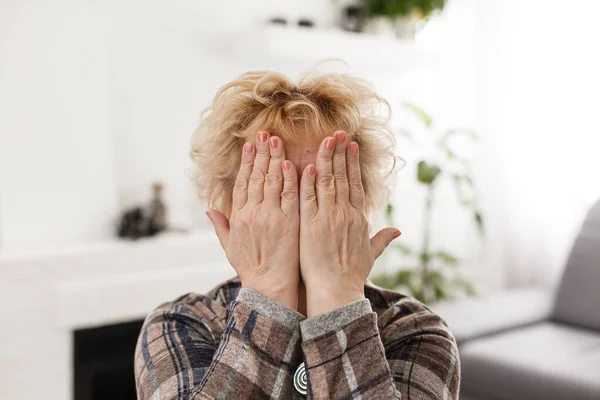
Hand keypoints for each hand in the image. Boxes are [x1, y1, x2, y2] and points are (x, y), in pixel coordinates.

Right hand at [207, 131, 299, 309]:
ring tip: (277, 140)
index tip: (250, 145)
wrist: (268, 287)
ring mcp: (272, 216)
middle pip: (257, 176)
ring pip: (273, 181)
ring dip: (275, 158)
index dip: (246, 162)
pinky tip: (291, 163)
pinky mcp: (289, 222)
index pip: (243, 182)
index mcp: (239, 216)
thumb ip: (220, 226)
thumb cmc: (251, 269)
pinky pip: (291, 195)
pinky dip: (291, 178)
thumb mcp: (229, 247)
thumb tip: (208, 210)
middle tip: (265, 133)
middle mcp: (253, 213)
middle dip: (261, 153)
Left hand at [299, 131, 399, 316]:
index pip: (356, 183)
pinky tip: (309, 165)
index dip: (353, 162)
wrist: (336, 291)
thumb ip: (383, 239)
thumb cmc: (352, 274)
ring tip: (324, 140)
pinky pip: (308, 198)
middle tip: (337, 131)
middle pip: (343, 176)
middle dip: (339, 152)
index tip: (350, 144)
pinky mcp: (310, 225)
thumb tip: (398, 231)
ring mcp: (327, 218)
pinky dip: (308, 181)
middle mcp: (345, 214)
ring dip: (325, 159)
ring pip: (327, 182)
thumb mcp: (371, 254)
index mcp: (359, 218)